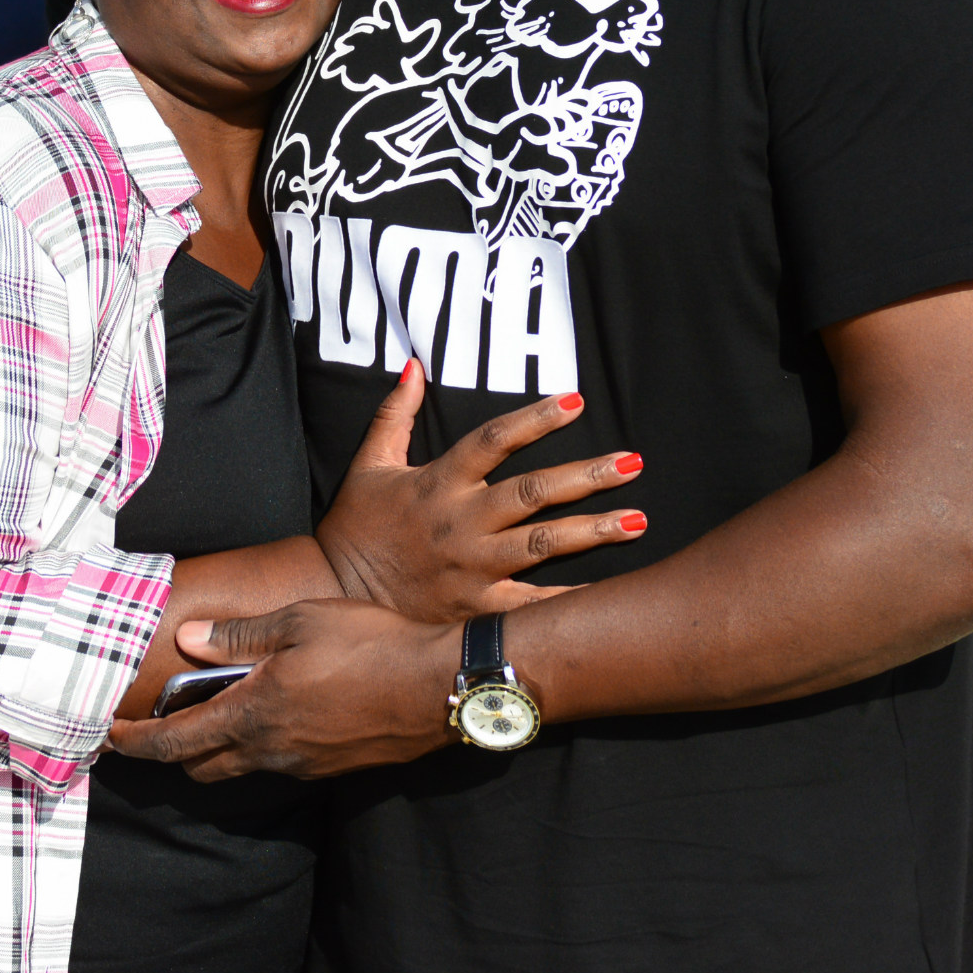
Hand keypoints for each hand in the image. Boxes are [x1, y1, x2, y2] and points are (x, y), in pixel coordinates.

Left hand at [105, 602, 459, 780]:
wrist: (438, 685)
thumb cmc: (369, 644)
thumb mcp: (298, 621)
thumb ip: (239, 636)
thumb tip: (189, 640)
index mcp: (254, 713)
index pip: (175, 742)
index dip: (136, 743)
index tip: (110, 737)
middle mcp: (271, 750)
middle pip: (200, 765)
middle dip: (172, 748)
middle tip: (160, 720)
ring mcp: (302, 765)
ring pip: (239, 767)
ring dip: (216, 746)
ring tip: (216, 707)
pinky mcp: (330, 768)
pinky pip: (276, 763)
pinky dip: (256, 745)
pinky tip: (273, 712)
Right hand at [315, 361, 643, 621]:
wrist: (333, 593)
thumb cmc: (356, 526)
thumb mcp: (370, 463)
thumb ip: (395, 414)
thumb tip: (415, 365)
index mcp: (439, 482)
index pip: (494, 440)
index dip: (535, 418)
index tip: (576, 400)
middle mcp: (460, 523)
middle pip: (533, 493)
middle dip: (586, 477)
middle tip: (632, 462)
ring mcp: (472, 568)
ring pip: (543, 544)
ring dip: (595, 531)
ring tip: (639, 519)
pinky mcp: (476, 607)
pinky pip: (532, 603)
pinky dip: (570, 597)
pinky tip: (610, 591)